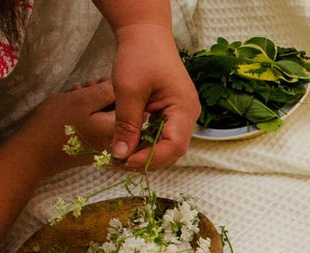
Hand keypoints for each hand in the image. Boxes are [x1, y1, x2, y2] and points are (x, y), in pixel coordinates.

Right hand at [27, 80, 116, 173]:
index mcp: (116, 130)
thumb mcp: (81, 101)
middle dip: (103, 96)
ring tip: (76, 93)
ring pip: (105, 118)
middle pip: (117, 112)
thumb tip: (122, 87)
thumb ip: (105, 93)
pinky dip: (88, 115)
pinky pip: (97, 128)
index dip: (114, 89)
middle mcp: (115, 142)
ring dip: (92, 103)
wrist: (34, 154)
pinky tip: (74, 107)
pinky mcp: (92, 150)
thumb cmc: (56, 124)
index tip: (99, 81)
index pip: (128, 106)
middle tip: (85, 86)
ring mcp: (104, 148)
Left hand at [110, 23, 199, 169]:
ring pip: (168, 146)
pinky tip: (130, 144)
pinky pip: (163, 136)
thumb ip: (126, 124)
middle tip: (120, 163)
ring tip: (123, 156)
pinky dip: (147, 144)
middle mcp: (188, 116)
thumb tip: (120, 155)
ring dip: (146, 154)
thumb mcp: (128, 90)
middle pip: (172, 151)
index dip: (151, 159)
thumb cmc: (140, 54)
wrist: (145, 33)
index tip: (126, 161)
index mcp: (184, 109)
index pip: (174, 146)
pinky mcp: (172, 114)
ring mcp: (182, 116)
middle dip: (147, 160)